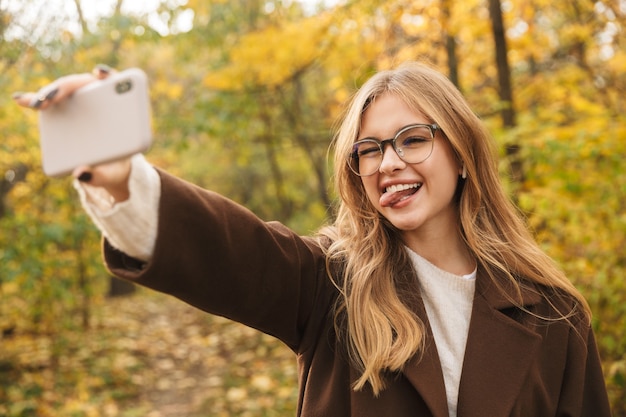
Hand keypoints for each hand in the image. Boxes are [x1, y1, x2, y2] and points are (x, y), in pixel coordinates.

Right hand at [12, 65, 132, 202]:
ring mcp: (82, 102)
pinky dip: (35, 99)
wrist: (109, 169)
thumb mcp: (110, 175)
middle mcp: (101, 99)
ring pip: (66, 89)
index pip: (116, 83)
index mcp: (120, 109)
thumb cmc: (114, 168)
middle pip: (84, 84)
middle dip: (66, 88)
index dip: (108, 75)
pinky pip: (50, 101)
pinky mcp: (67, 109)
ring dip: (49, 92)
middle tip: (51, 99)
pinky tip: (21, 100)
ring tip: (35, 103)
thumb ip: (99, 176)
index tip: (99, 74)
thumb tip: (80, 173)